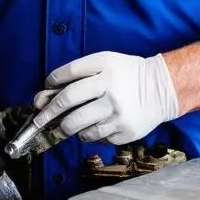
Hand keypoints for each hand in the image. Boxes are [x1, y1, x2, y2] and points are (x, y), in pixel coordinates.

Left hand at [32, 51, 179, 144]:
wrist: (161, 89)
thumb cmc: (127, 74)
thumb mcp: (105, 63)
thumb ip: (77, 74)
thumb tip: (47, 93)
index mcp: (104, 67)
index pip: (68, 73)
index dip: (52, 82)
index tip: (46, 89)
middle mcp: (109, 89)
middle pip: (67, 100)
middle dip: (47, 112)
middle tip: (38, 119)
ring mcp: (117, 113)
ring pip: (78, 125)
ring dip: (66, 127)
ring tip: (65, 125)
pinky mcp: (123, 132)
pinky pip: (95, 137)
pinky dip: (88, 134)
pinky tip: (94, 126)